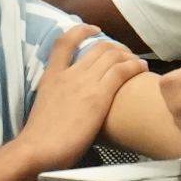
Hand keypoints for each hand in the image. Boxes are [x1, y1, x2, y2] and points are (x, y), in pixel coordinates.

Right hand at [19, 23, 146, 168]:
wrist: (38, 150)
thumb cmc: (41, 137)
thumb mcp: (45, 105)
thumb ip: (59, 95)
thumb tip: (69, 101)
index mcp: (51, 76)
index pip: (64, 42)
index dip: (82, 30)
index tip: (95, 30)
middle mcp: (68, 74)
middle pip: (99, 47)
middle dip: (116, 47)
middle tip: (126, 55)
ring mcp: (84, 83)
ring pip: (113, 56)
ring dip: (129, 55)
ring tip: (138, 62)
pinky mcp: (98, 96)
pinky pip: (122, 71)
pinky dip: (135, 66)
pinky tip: (142, 68)